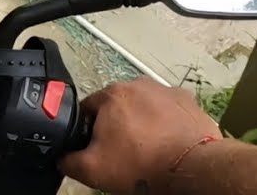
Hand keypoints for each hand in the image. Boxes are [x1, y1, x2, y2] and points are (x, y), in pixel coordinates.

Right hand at [60, 77, 221, 193]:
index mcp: (111, 95)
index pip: (87, 109)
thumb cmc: (143, 165)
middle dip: (118, 126)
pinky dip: (167, 124)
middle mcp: (138, 85)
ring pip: (145, 107)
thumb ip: (68, 160)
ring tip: (150, 149)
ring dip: (143, 122)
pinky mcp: (190, 102)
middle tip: (125, 152)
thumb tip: (62, 158)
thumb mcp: (92, 170)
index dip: (89, 131)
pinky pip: (170, 111)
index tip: (99, 149)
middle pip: (118, 106)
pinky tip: (169, 144)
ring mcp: (167, 91)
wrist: (193, 171)